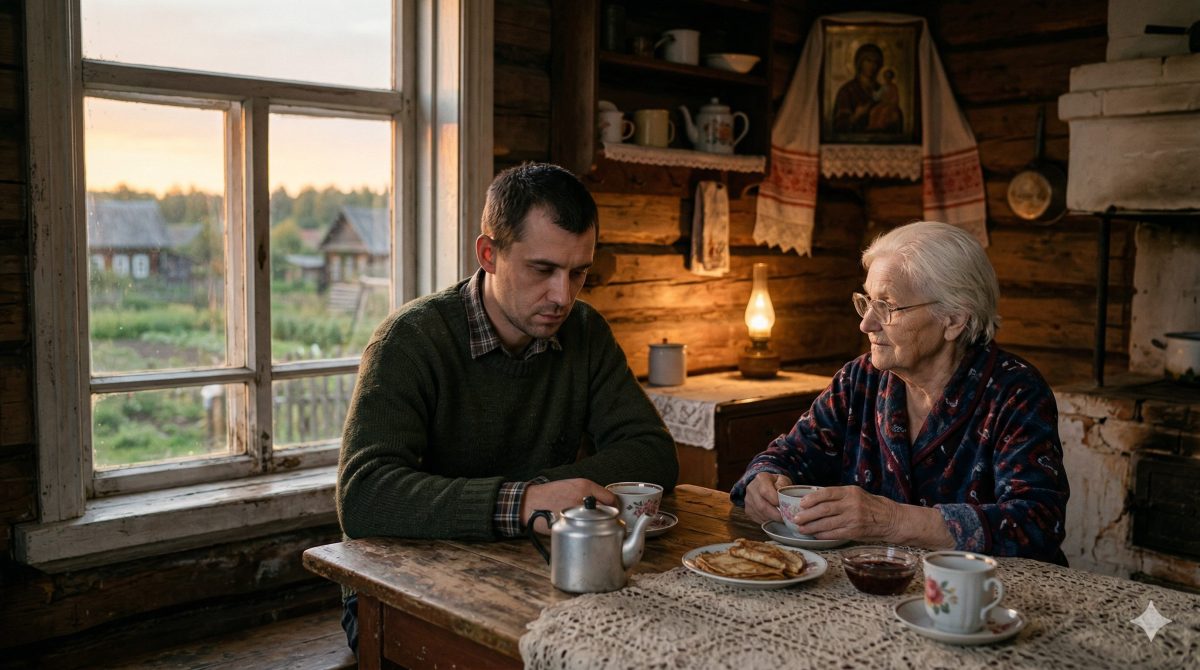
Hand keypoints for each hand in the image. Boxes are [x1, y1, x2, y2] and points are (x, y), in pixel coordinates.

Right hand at [521, 479, 616, 532]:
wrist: (530, 502)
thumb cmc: (550, 494)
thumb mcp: (571, 485)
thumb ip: (588, 493)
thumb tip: (604, 504)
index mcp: (585, 486)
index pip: (611, 498)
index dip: (614, 507)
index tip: (613, 512)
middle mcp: (583, 498)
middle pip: (607, 513)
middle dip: (607, 519)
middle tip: (604, 523)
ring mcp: (577, 513)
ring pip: (597, 524)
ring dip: (598, 528)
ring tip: (592, 529)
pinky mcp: (569, 526)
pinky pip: (584, 532)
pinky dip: (584, 534)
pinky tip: (579, 533)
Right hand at [742, 472, 793, 523]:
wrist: (762, 485)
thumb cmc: (775, 483)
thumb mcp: (782, 479)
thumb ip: (784, 485)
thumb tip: (783, 496)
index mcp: (761, 478)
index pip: (766, 491)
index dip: (776, 501)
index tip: (786, 506)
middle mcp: (751, 489)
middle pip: (762, 506)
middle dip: (776, 515)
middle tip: (786, 518)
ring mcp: (748, 501)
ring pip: (761, 514)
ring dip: (773, 519)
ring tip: (782, 518)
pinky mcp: (748, 510)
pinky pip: (758, 519)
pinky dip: (768, 521)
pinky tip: (775, 518)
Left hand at [786, 485, 900, 541]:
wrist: (890, 519)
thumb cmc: (870, 505)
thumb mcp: (856, 494)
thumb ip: (838, 496)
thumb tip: (814, 498)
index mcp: (850, 492)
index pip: (827, 493)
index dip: (812, 498)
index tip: (801, 503)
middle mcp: (851, 505)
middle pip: (824, 509)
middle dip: (807, 515)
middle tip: (795, 518)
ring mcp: (853, 519)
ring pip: (827, 524)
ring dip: (811, 527)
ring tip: (801, 528)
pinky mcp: (854, 532)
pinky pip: (834, 534)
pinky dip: (822, 535)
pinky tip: (814, 534)